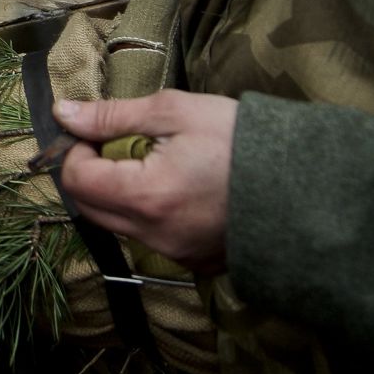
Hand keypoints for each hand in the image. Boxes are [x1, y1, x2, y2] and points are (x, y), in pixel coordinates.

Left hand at [56, 90, 236, 274]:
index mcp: (146, 197)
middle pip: (91, 209)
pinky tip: (178, 188)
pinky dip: (149, 213)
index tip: (101, 132)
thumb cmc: (241, 140)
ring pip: (120, 225)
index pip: (77, 181)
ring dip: (119, 193)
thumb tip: (63, 113)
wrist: (310, 184)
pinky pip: (152, 238)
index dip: (78, 151)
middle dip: (92, 174)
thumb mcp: (174, 111)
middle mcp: (156, 235)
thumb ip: (112, 116)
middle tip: (120, 144)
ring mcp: (178, 254)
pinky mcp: (197, 261)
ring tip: (154, 163)